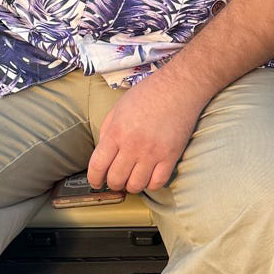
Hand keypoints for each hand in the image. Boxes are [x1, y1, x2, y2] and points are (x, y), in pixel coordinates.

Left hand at [87, 72, 206, 193]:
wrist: (179, 87)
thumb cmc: (149, 93)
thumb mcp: (119, 107)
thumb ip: (108, 130)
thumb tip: (102, 152)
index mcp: (117, 132)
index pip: (98, 166)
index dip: (94, 179)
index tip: (97, 182)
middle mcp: (133, 145)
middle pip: (116, 179)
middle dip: (113, 183)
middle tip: (116, 179)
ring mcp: (153, 152)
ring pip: (136, 185)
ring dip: (131, 186)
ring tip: (133, 178)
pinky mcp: (171, 156)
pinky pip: (158, 183)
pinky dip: (151, 185)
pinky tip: (149, 176)